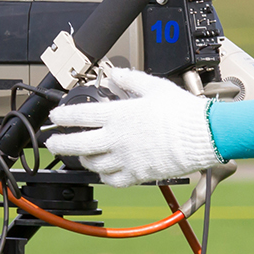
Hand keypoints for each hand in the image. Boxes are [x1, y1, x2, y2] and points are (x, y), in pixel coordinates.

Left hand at [46, 67, 222, 187]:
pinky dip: (104, 175)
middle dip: (59, 144)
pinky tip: (103, 170)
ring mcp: (126, 158)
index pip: (80, 116)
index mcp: (118, 115)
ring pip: (93, 164)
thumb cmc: (181, 111)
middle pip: (77, 144)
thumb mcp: (154, 86)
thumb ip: (130, 80)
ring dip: (82, 159)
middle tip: (51, 143)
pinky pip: (112, 179)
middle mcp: (117, 138)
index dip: (62, 116)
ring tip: (80, 155)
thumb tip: (114, 75)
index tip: (55, 117)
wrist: (201, 135)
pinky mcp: (138, 174)